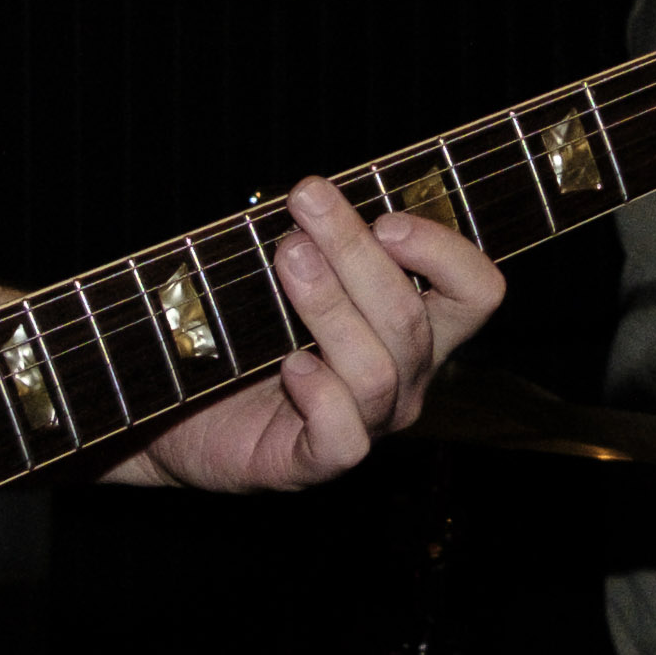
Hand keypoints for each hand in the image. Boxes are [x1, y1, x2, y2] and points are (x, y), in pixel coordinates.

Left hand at [120, 175, 498, 493]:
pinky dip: (322, 395)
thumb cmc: (242, 335)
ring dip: (330, 304)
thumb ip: (318, 238)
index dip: (445, 251)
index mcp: (415, 328)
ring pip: (376, 369)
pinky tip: (289, 364)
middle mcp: (405, 379)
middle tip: (305, 201)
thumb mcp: (287, 275)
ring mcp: (366, 425)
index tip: (383, 216)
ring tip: (286, 259)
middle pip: (411, 318)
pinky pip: (345, 438)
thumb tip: (316, 191)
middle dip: (355, 250)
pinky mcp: (313, 463)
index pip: (476, 291)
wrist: (179, 413)